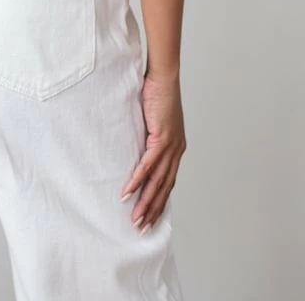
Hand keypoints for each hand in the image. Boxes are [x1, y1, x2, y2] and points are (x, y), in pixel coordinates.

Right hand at [121, 71, 186, 230]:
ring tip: (135, 218)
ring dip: (145, 202)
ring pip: (158, 181)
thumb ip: (146, 134)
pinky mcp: (161, 138)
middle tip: (141, 228)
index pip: (168, 181)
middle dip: (153, 209)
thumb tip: (133, 143)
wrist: (163, 76)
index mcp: (175, 147)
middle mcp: (176, 150)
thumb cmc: (156, 92)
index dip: (159, 200)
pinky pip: (148, 165)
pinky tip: (128, 192)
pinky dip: (137, 180)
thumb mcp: (152, 119)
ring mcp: (171, 146)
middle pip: (165, 187)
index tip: (150, 217)